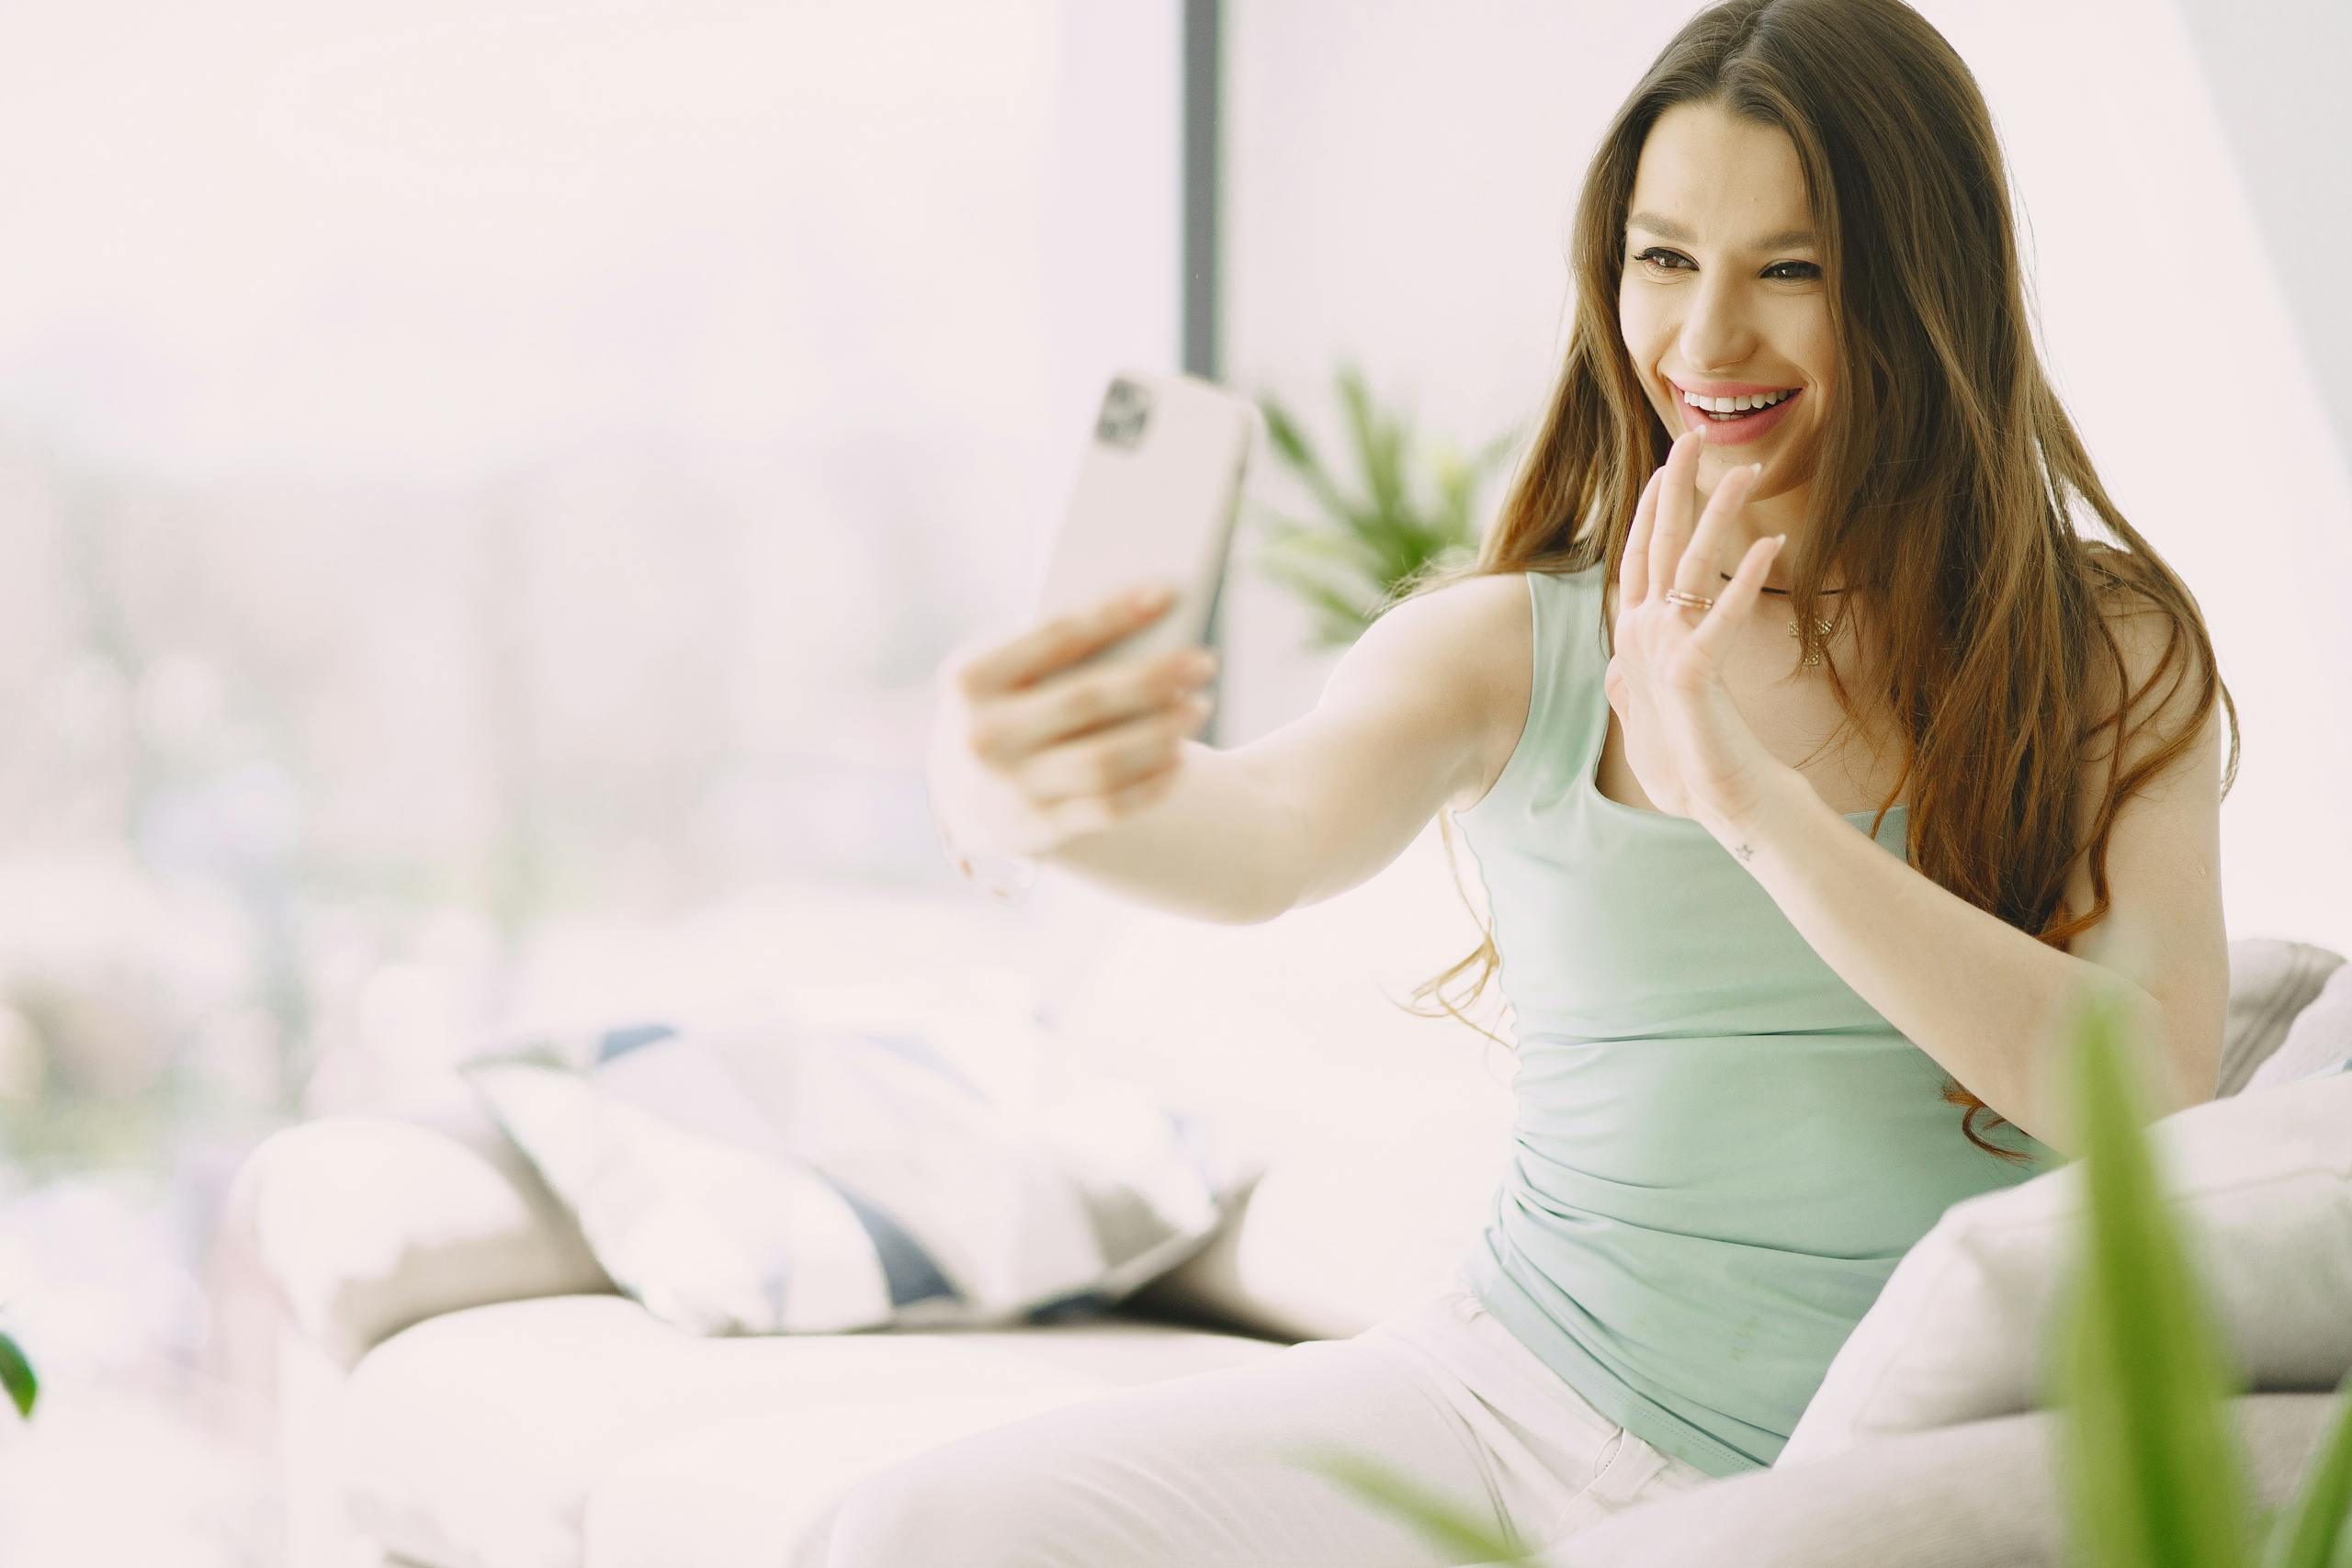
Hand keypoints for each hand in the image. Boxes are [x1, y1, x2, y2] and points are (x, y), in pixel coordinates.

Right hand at [927, 580, 1217, 859]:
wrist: (959, 788)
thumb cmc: (1004, 705)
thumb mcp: (1003, 671)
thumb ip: (1055, 649)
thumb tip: (1146, 619)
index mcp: (969, 680)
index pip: (1056, 638)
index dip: (1115, 614)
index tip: (1169, 593)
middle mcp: (981, 737)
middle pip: (1087, 700)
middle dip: (1154, 678)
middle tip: (1204, 662)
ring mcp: (1006, 790)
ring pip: (1103, 761)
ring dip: (1162, 734)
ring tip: (1199, 707)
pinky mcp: (1034, 831)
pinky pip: (1108, 808)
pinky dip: (1152, 784)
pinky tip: (1180, 759)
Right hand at [1604, 429, 1794, 833]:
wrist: (1720, 803)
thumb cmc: (1690, 769)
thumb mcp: (1643, 722)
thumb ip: (1626, 693)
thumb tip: (1609, 676)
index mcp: (1634, 641)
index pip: (1638, 561)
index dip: (1648, 512)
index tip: (1664, 470)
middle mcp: (1643, 637)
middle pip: (1658, 545)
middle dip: (1673, 489)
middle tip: (1691, 438)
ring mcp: (1664, 653)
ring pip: (1690, 566)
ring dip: (1717, 515)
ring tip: (1745, 473)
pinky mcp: (1691, 674)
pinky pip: (1723, 615)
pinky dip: (1746, 578)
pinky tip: (1772, 544)